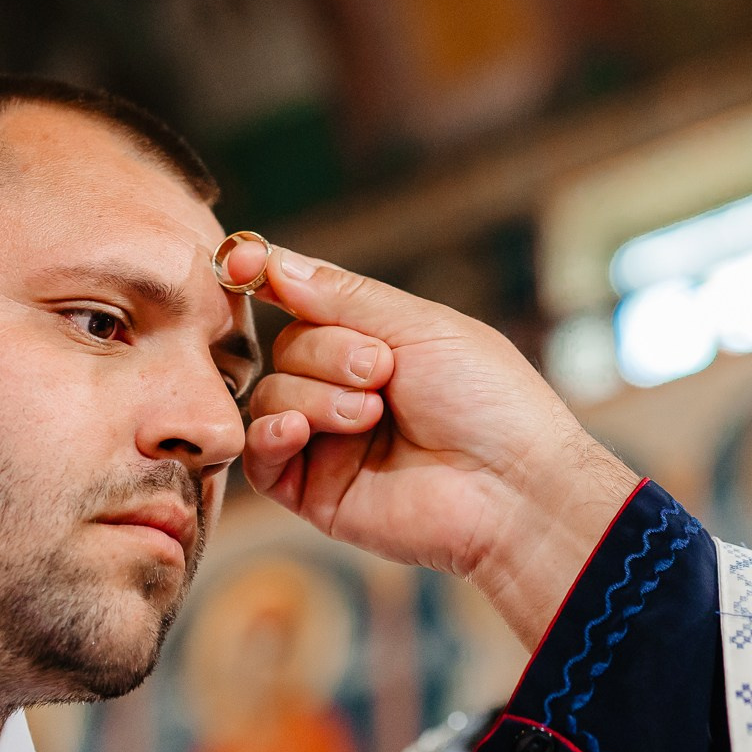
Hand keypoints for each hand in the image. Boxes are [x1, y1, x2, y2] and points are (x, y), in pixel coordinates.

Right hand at [225, 242, 640, 647]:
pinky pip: (260, 459)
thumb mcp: (420, 325)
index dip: (267, 281)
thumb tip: (270, 259)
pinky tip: (297, 430)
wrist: (511, 486)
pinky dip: (270, 436)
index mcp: (380, 343)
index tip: (240, 265)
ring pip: (270, 396)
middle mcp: (349, 390)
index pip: (306, 304)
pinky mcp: (316, 492)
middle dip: (328, 353)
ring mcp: (330, 442)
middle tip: (381, 372)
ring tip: (370, 414)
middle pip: (287, 347)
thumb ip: (341, 296)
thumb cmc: (488, 400)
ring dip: (313, 396)